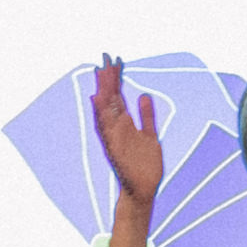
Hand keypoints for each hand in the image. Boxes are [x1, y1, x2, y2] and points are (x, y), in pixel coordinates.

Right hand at [88, 56, 165, 218]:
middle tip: (105, 57)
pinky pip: (105, 129)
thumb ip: (147, 116)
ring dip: (102, 91)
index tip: (115, 60)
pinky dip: (100, 114)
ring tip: (99, 72)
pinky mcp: (114, 148)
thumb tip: (143, 95)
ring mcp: (114, 137)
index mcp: (125, 124)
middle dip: (108, 79)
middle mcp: (116, 128)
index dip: (117, 79)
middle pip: (110, 99)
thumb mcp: (150, 135)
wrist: (143, 189)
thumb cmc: (145, 165)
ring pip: (105, 110)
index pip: (119, 96)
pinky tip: (96, 99)